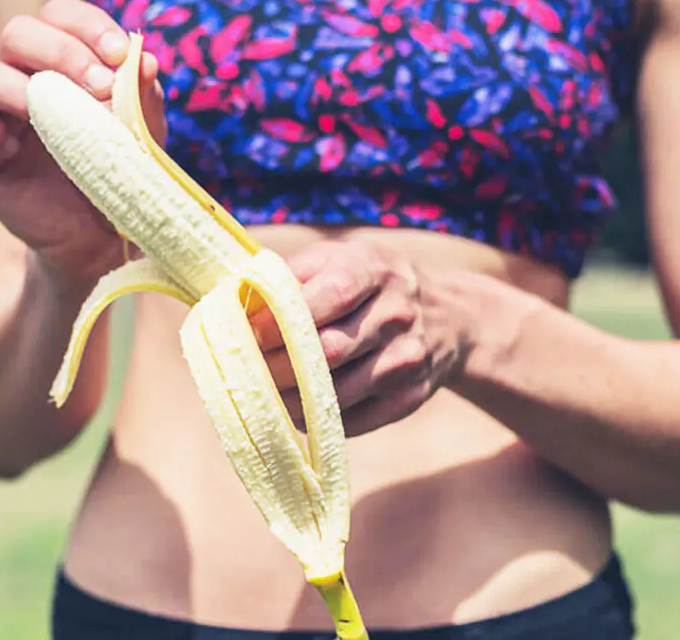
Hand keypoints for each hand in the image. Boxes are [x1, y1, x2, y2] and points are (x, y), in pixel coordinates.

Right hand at [0, 0, 166, 283]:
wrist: (98, 240)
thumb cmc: (118, 177)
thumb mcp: (140, 136)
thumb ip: (140, 98)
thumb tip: (145, 59)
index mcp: (61, 63)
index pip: (59, 15)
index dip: (86, 25)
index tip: (120, 55)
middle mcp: (20, 78)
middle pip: (16, 33)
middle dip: (58, 51)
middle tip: (98, 86)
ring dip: (14, 87)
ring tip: (47, 120)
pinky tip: (11, 150)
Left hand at [251, 240, 476, 436]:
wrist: (446, 315)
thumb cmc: (367, 283)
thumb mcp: (336, 259)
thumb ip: (287, 275)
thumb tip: (233, 301)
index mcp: (371, 268)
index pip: (324, 297)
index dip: (278, 322)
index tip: (243, 336)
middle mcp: (396, 312)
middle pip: (328, 351)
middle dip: (277, 367)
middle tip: (243, 374)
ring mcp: (407, 357)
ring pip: (338, 393)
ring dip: (291, 401)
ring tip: (262, 397)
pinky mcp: (411, 396)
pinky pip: (357, 420)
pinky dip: (319, 421)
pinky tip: (297, 411)